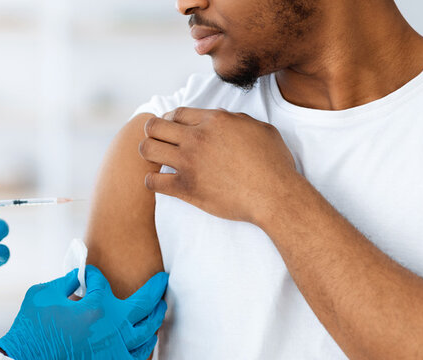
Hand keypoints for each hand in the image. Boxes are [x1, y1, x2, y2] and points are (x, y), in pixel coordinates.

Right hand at [0, 265, 168, 359]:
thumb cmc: (31, 330)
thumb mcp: (42, 295)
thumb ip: (64, 281)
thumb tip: (79, 276)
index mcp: (97, 307)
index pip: (102, 283)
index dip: (94, 274)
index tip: (89, 272)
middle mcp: (113, 328)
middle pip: (145, 304)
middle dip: (155, 289)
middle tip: (162, 281)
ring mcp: (116, 351)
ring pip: (147, 333)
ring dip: (155, 318)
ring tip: (159, 309)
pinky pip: (138, 357)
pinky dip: (145, 346)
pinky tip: (147, 340)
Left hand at [138, 107, 298, 223]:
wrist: (274, 196)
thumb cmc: (273, 163)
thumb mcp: (259, 128)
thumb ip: (236, 120)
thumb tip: (223, 119)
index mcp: (214, 121)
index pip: (177, 113)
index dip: (169, 119)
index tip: (169, 127)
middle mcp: (197, 138)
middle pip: (155, 127)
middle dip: (153, 132)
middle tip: (159, 142)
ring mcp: (188, 163)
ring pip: (148, 149)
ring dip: (149, 153)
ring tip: (157, 160)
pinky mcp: (185, 187)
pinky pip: (153, 181)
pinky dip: (153, 181)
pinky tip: (161, 182)